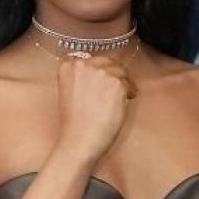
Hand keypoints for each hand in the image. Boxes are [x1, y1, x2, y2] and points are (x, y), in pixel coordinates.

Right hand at [54, 51, 133, 167]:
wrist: (79, 139)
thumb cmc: (74, 122)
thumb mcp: (68, 91)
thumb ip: (80, 77)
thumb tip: (99, 73)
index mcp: (68, 65)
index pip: (87, 58)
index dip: (96, 69)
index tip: (100, 79)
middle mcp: (84, 64)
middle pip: (106, 61)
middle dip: (111, 74)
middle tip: (114, 89)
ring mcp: (101, 72)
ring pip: (120, 71)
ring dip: (122, 83)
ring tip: (121, 97)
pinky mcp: (117, 83)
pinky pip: (129, 83)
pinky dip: (130, 92)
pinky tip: (125, 101)